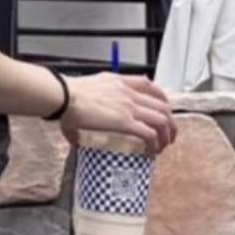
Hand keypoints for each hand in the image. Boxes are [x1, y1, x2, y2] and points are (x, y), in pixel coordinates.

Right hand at [59, 73, 177, 154]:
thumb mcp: (82, 98)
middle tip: (168, 136)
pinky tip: (150, 152)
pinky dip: (154, 144)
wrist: (64, 96)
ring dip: (165, 135)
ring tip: (162, 147)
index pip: (149, 85)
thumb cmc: (67, 98)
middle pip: (162, 105)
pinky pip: (149, 133)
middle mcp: (129, 92)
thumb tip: (75, 139)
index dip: (161, 99)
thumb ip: (84, 115)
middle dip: (169, 122)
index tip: (163, 110)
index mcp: (120, 82)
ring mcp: (129, 106)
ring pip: (161, 120)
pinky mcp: (125, 121)